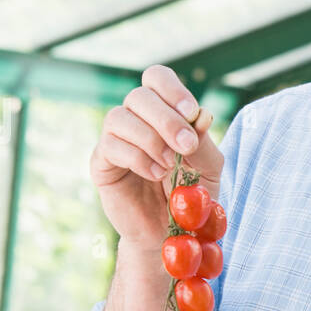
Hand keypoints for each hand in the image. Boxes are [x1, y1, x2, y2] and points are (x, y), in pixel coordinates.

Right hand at [90, 65, 223, 248]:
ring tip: (168, 166)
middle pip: (138, 95)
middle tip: (185, 145)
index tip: (191, 113)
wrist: (170, 233)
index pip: (157, 78)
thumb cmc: (190, 195)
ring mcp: (116, 140)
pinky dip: (137, 158)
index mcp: (162, 111)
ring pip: (119, 117)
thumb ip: (203, 141)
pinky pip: (111, 146)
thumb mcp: (208, 167)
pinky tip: (155, 174)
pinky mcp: (102, 163)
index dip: (172, 89)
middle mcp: (136, 120)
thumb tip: (200, 116)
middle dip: (166, 118)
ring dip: (150, 139)